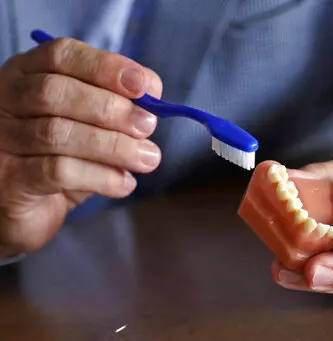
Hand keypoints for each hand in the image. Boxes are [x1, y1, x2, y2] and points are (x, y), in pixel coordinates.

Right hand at [0, 37, 162, 256]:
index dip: (106, 67)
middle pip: (55, 92)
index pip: (61, 55)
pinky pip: (57, 172)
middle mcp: (6, 100)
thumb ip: (116, 105)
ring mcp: (2, 139)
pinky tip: (124, 184)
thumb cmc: (65, 156)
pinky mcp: (8, 179)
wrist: (29, 208)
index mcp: (28, 74)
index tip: (144, 86)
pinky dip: (101, 177)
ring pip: (58, 133)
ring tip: (147, 159)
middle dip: (111, 108)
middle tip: (148, 126)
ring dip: (114, 146)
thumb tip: (152, 96)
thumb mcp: (91, 124)